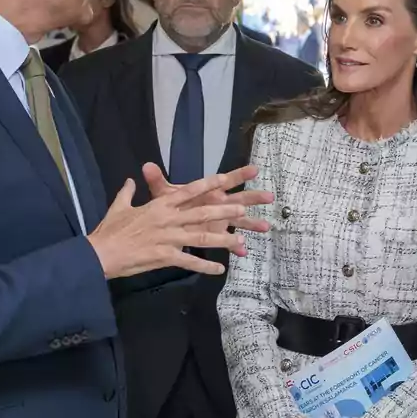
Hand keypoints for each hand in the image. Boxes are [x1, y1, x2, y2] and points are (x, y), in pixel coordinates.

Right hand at [89, 166, 266, 278]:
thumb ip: (127, 192)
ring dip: (222, 239)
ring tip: (240, 240)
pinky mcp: (165, 257)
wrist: (100, 253)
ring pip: (201, 237)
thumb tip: (130, 180)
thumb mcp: (119, 207)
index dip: (208, 184)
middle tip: (243, 209)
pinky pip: (190, 261)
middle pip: (202, 213)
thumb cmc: (109, 230)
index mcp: (159, 205)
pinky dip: (205, 266)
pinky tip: (220, 269)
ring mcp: (168, 238)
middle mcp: (167, 219)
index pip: (188, 191)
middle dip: (224, 211)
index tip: (225, 179)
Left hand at [142, 162, 272, 251]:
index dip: (240, 174)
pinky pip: (228, 241)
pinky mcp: (217, 234)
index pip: (227, 180)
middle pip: (240, 199)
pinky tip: (243, 252)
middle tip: (270, 196)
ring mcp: (220, 221)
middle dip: (255, 198)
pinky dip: (234, 247)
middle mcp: (219, 205)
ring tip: (266, 226)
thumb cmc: (168, 206)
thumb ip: (157, 181)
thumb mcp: (163, 194)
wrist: (164, 225)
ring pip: (240, 221)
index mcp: (210, 192)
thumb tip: (147, 165)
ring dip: (252, 223)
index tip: (254, 169)